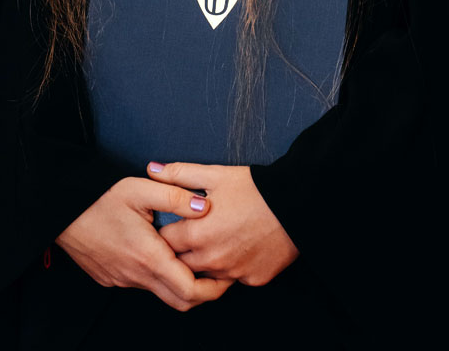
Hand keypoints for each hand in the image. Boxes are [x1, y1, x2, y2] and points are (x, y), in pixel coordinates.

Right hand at [55, 177, 232, 310]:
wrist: (61, 212)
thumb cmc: (99, 198)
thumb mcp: (140, 188)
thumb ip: (176, 196)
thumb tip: (205, 205)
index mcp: (148, 256)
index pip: (190, 290)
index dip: (214, 288)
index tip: (226, 275)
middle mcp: (136, 276)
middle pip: (180, 301)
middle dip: (204, 292)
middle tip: (219, 274)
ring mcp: (122, 280)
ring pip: (161, 293)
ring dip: (180, 283)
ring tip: (193, 259)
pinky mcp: (112, 279)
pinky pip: (142, 285)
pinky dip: (160, 278)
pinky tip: (163, 254)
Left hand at [149, 161, 298, 285]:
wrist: (296, 202)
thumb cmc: (254, 187)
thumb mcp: (215, 174)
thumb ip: (179, 174)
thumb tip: (152, 168)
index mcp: (197, 234)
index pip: (165, 241)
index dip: (167, 230)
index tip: (175, 222)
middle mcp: (212, 259)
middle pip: (182, 263)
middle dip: (182, 249)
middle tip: (194, 231)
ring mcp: (234, 273)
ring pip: (207, 274)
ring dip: (206, 261)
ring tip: (216, 238)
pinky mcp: (254, 280)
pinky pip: (234, 278)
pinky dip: (232, 266)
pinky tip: (238, 247)